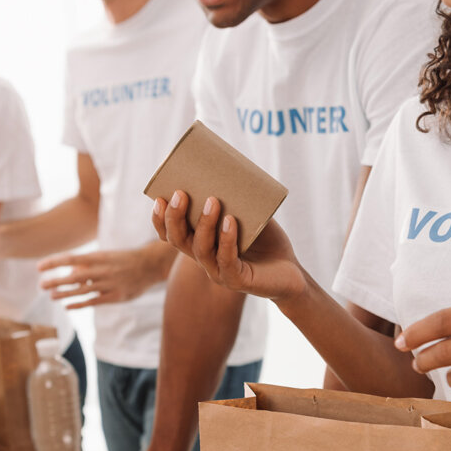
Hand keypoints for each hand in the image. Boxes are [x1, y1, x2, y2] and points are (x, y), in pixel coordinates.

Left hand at [38, 244, 170, 309]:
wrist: (150, 265)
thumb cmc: (124, 260)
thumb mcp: (106, 256)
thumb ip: (89, 264)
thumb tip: (70, 271)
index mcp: (99, 257)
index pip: (71, 259)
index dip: (54, 262)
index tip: (39, 267)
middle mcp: (103, 270)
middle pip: (74, 276)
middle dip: (56, 281)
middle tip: (41, 285)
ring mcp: (110, 284)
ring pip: (82, 290)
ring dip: (65, 294)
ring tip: (51, 296)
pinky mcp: (116, 296)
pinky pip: (94, 301)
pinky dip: (79, 304)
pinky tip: (67, 306)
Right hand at [152, 190, 306, 301]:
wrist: (291, 271)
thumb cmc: (267, 241)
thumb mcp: (249, 216)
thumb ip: (235, 199)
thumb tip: (226, 169)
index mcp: (201, 244)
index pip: (172, 235)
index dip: (160, 220)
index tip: (159, 198)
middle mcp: (205, 260)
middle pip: (179, 241)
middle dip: (175, 217)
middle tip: (181, 194)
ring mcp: (220, 272)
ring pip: (201, 250)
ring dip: (204, 224)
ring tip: (213, 201)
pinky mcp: (238, 281)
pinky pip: (227, 260)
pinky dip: (227, 240)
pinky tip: (230, 222)